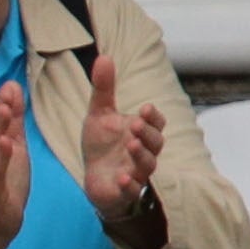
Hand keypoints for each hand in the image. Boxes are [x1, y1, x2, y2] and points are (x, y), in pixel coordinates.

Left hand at [78, 55, 165, 230]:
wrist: (93, 177)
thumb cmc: (102, 145)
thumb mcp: (99, 114)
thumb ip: (104, 89)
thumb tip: (105, 56)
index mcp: (141, 132)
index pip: (156, 123)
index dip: (153, 117)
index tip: (145, 108)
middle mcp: (143, 152)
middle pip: (156, 143)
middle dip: (148, 133)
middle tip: (136, 124)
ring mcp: (136, 173)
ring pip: (148, 166)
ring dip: (142, 156)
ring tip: (131, 145)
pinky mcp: (124, 192)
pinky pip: (132, 190)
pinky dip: (129, 185)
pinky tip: (121, 178)